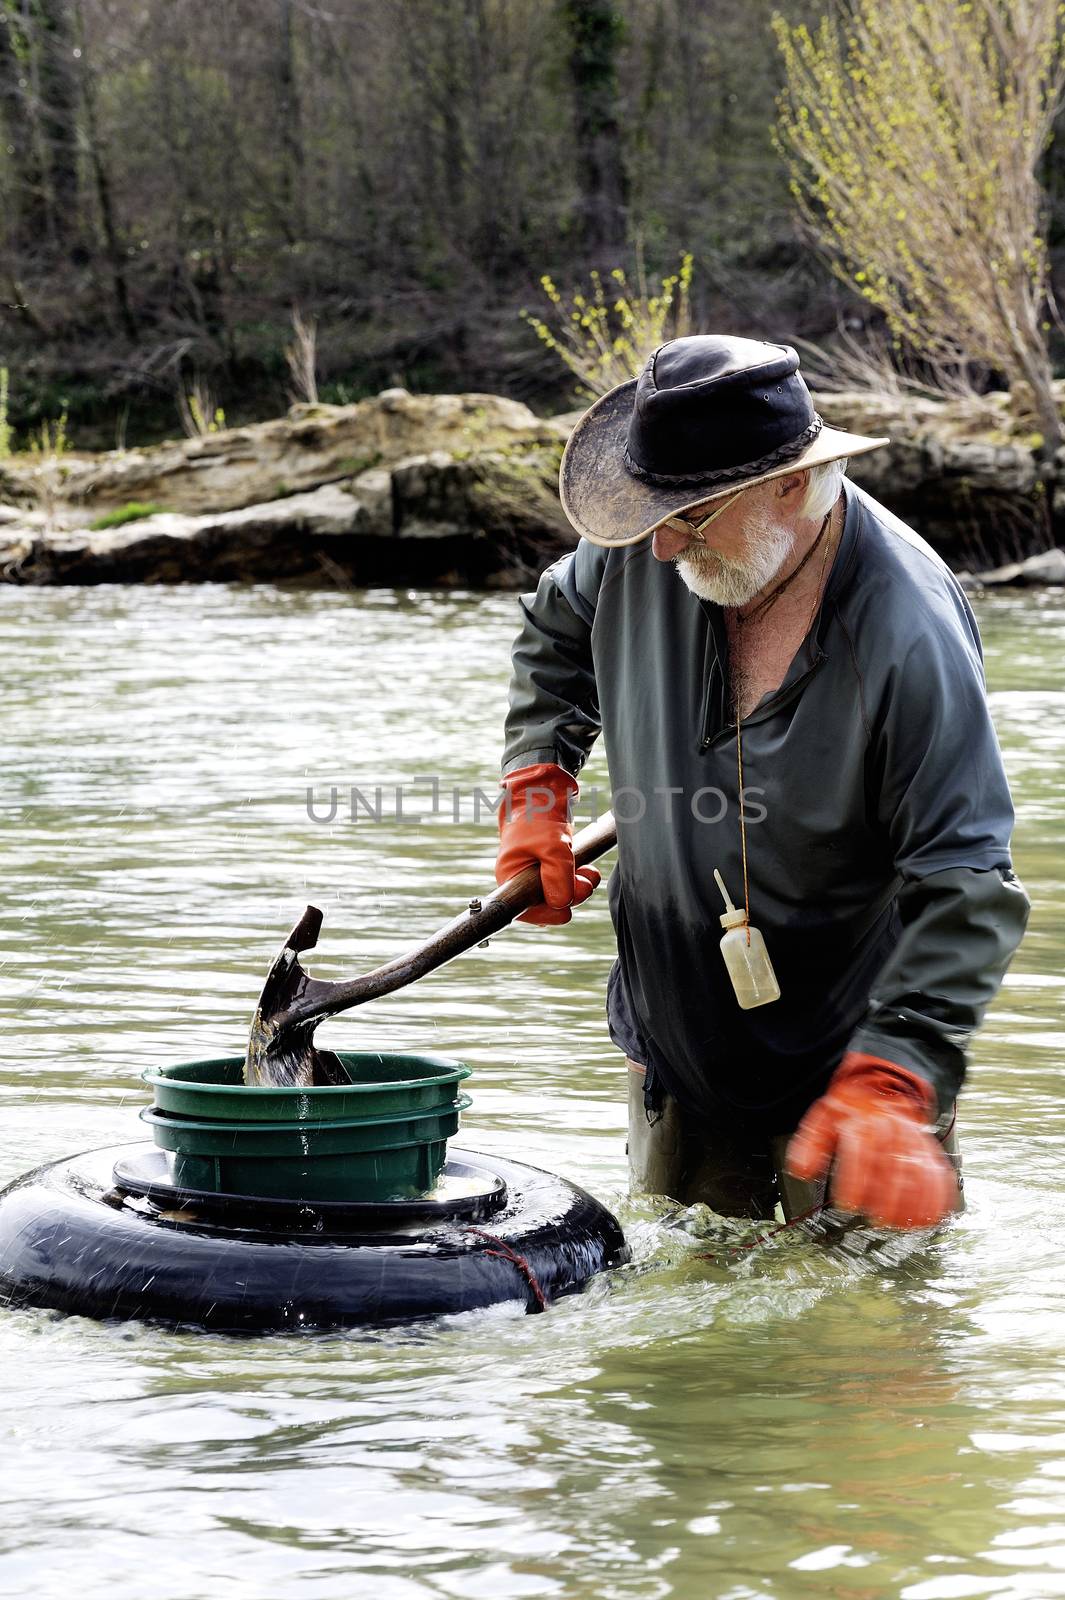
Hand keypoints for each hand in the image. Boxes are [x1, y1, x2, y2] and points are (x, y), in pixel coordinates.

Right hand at [496, 763, 600, 925]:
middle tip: (585, 885)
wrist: (543, 791)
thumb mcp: (552, 847)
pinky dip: (579, 878)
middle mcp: (521, 878)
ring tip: (589, 874)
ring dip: (578, 887)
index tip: (566, 913)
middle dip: (569, 896)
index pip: (525, 910)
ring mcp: (537, 873)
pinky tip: (588, 870)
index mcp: (510, 876)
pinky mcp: (550, 866)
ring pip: (560, 893)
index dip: (546, 915)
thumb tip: (561, 904)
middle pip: (546, 904)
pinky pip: (566, 881)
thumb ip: (557, 878)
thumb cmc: (538, 816)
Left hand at [786, 1051, 957, 1228]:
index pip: (860, 1151)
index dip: (853, 1181)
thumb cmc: (852, 1110)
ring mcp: (914, 1142)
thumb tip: (801, 1171)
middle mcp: (892, 1131)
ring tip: (899, 1224)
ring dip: (912, 1203)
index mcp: (863, 1122)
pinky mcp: (929, 1152)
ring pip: (920, 1173)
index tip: (847, 1204)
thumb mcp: (823, 1118)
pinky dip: (937, 1199)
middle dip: (886, 1198)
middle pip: (893, 1166)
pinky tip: (928, 1217)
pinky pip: (939, 1175)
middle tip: (875, 1219)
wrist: (883, 1089)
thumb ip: (810, 1146)